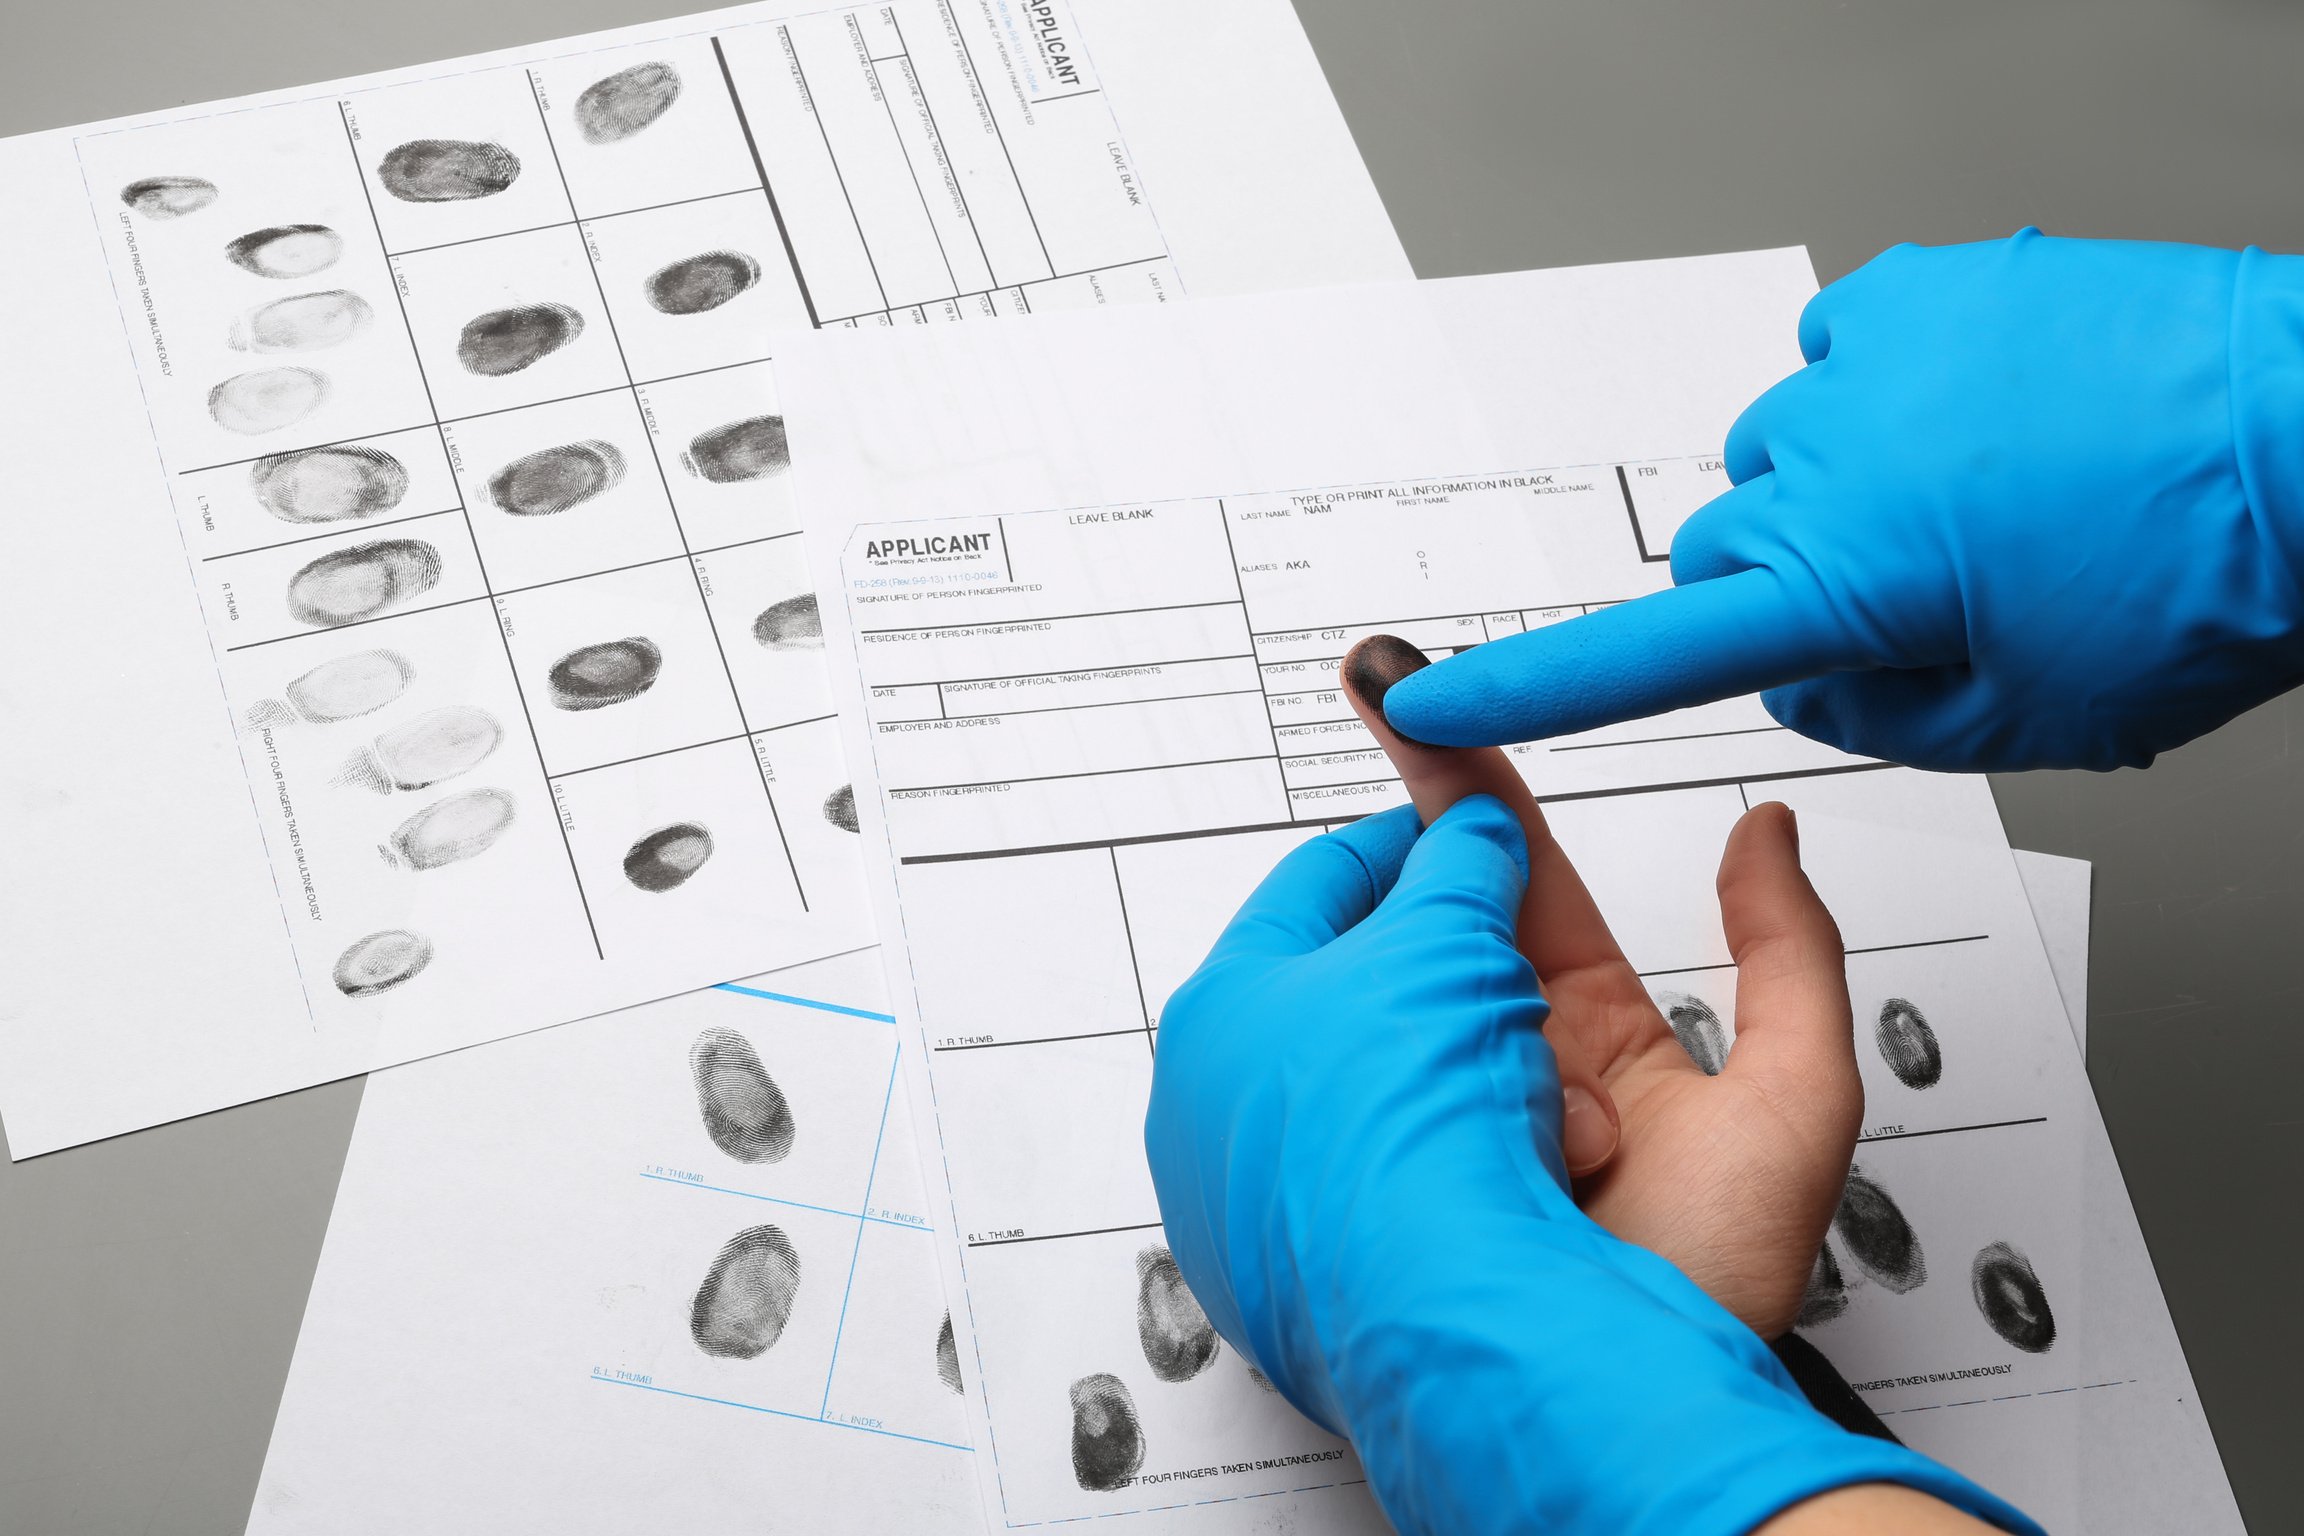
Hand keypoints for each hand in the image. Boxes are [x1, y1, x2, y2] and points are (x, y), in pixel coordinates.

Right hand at [1343, 636, 1857, 1337]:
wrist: (1627, 1409)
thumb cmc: (1712, 1281)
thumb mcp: (1796, 1099)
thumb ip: (1789, 955)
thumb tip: (1772, 834)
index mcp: (1605, 1034)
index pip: (1525, 880)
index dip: (1475, 792)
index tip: (1426, 708)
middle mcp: (1512, 1065)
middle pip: (1447, 920)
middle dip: (1417, 841)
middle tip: (1379, 718)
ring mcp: (1443, 1107)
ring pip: (1407, 997)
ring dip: (1422, 975)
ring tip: (1471, 997)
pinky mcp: (1388, 1157)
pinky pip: (1374, 1078)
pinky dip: (1395, 1060)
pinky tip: (1436, 1071)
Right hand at [1379, 231, 2303, 770]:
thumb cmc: (2209, 579)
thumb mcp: (2025, 715)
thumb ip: (1870, 715)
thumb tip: (1805, 673)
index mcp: (1836, 581)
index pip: (1635, 654)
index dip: (1516, 686)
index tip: (1423, 695)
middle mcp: (1824, 458)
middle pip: (1728, 547)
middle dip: (1796, 584)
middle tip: (1920, 600)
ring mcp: (1865, 361)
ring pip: (1788, 454)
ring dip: (1849, 487)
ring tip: (1982, 501)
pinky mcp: (1915, 289)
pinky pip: (1842, 357)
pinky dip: (1883, 399)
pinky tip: (1976, 423)